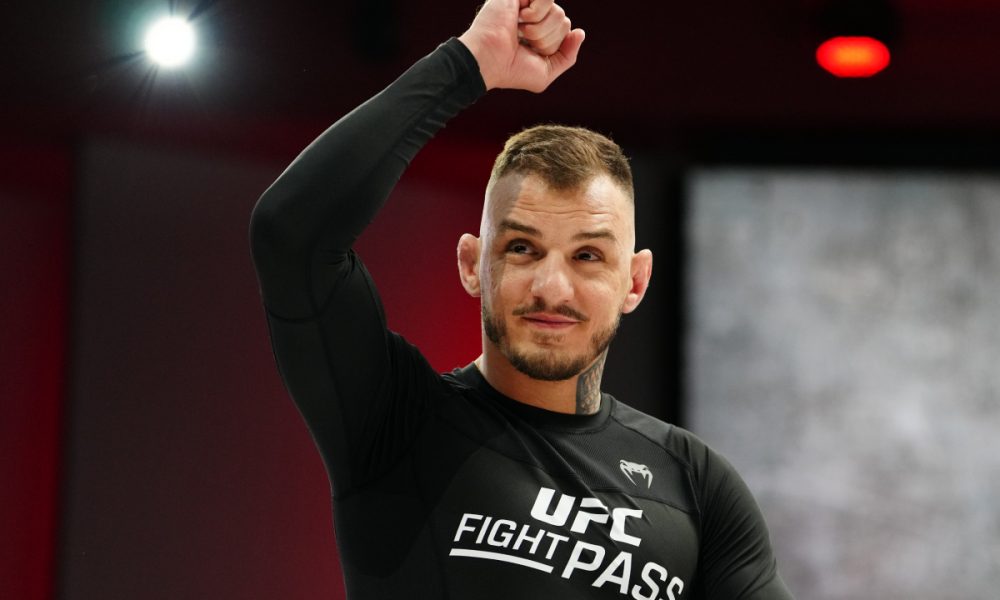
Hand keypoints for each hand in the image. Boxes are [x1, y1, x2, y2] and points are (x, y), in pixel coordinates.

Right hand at [458, 0, 584, 92]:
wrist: (488, 60)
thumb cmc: (511, 70)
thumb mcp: (546, 72)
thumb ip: (567, 56)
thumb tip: (580, 33)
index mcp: (539, 32)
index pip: (565, 31)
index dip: (553, 46)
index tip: (531, 52)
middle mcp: (533, 16)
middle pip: (564, 21)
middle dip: (548, 40)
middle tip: (524, 42)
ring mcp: (526, 3)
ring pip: (558, 12)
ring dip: (540, 30)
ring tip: (519, 32)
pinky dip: (536, 13)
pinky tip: (519, 17)